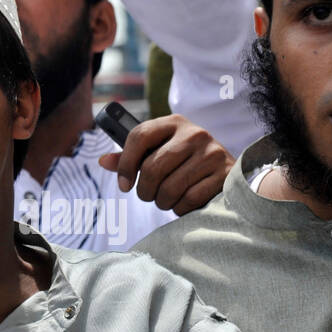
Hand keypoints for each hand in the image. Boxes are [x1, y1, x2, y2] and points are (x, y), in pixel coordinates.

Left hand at [98, 114, 233, 215]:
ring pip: (170, 187)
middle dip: (144, 190)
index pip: (139, 136)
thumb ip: (131, 156)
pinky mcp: (225, 174)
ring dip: (162, 201)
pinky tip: (183, 204)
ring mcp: (212, 153)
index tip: (123, 185)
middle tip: (147, 196)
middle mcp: (194, 133)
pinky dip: (181, 208)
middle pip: (152, 167)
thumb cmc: (184, 162)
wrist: (228, 171)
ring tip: (165, 199)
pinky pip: (190, 199)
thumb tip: (103, 161)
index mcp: (174, 123)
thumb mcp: (159, 151)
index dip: (125, 163)